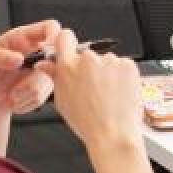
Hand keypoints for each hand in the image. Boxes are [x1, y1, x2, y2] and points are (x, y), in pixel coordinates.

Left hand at [0, 19, 62, 122]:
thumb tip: (19, 58)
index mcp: (22, 38)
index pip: (49, 27)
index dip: (54, 35)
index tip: (45, 51)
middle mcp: (37, 53)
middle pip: (53, 59)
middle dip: (33, 79)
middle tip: (16, 89)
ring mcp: (43, 71)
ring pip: (47, 82)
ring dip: (24, 93)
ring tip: (10, 95)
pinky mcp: (45, 89)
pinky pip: (42, 97)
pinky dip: (25, 102)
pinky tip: (14, 100)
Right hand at [49, 31, 145, 155]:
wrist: (114, 134)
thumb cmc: (88, 122)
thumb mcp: (63, 101)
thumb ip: (55, 77)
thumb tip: (45, 64)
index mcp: (68, 67)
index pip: (64, 38)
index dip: (66, 42)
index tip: (69, 48)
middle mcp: (88, 59)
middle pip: (87, 55)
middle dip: (90, 67)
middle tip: (93, 88)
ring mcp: (110, 61)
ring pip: (107, 62)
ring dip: (107, 73)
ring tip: (108, 95)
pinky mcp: (128, 64)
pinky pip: (123, 66)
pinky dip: (122, 76)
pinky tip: (119, 93)